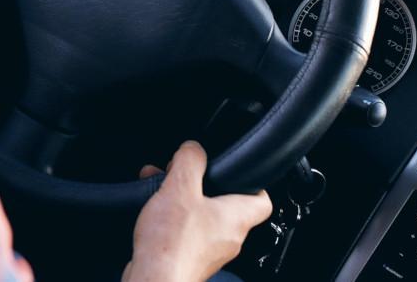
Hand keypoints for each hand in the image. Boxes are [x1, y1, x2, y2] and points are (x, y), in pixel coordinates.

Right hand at [122, 141, 272, 281]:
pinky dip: (173, 220)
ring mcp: (210, 252)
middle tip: (185, 176)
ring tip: (161, 190)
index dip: (253, 182)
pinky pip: (187, 233)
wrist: (154, 281)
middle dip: (202, 187)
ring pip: (203, 218)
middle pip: (226, 205)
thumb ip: (190, 161)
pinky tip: (153, 213)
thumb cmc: (172, 244)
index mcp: (236, 218)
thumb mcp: (180, 188)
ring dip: (183, 201)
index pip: (263, 200)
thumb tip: (193, 148)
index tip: (239, 172)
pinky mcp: (191, 261)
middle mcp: (229, 238)